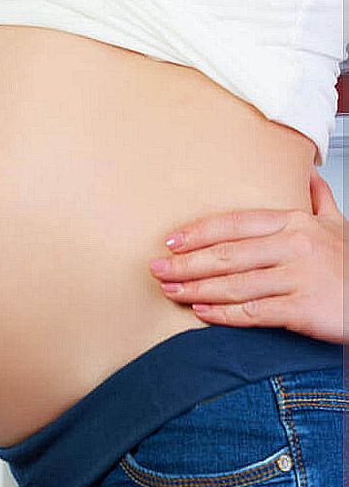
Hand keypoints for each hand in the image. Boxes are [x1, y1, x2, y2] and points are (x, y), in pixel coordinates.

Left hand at [150, 171, 345, 343]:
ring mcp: (298, 277)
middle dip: (185, 263)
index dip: (198, 233)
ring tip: (171, 291)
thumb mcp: (337, 226)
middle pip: (226, 253)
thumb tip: (307, 173)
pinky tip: (202, 312)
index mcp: (295, 222)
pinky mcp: (303, 309)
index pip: (234, 224)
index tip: (170, 242)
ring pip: (234, 283)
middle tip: (157, 269)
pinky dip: (223, 313)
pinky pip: (253, 312)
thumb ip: (318, 199)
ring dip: (196, 288)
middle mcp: (294, 246)